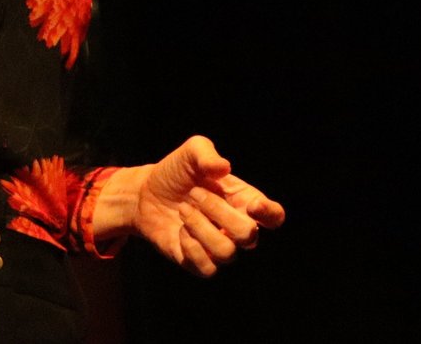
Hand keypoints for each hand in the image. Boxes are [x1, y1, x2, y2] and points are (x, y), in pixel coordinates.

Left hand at [121, 135, 284, 277]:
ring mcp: (220, 248)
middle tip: (194, 194)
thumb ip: (206, 153)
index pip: (274, 217)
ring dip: (200, 228)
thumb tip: (223, 168)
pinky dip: (191, 248)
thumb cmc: (177, 172)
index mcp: (245, 201)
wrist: (146, 193)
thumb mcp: (191, 152)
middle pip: (248, 235)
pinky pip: (207, 268)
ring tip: (183, 209)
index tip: (252, 205)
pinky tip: (180, 231)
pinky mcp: (200, 263)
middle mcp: (237, 228)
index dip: (269, 214)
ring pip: (227, 253)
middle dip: (217, 212)